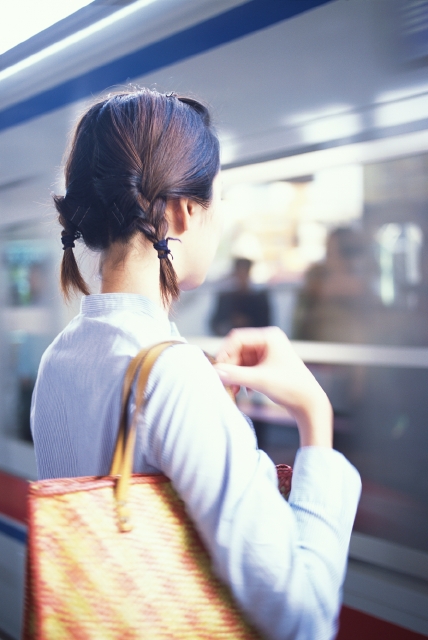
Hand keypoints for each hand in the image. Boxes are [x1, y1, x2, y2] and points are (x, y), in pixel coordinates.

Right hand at [214, 327, 332, 447]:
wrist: (309, 404)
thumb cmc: (291, 388)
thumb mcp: (260, 381)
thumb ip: (235, 375)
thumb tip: (215, 371)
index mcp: (269, 337)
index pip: (237, 338)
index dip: (225, 353)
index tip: (217, 369)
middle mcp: (268, 342)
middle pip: (238, 350)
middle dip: (230, 367)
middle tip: (224, 383)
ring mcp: (268, 353)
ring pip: (241, 361)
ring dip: (236, 375)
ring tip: (234, 390)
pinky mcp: (267, 365)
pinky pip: (247, 368)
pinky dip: (243, 379)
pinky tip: (246, 391)